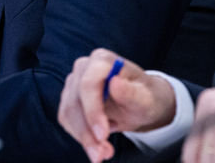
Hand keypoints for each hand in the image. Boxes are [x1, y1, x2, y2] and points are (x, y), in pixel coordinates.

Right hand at [57, 48, 176, 162]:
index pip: (88, 83)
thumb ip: (131, 92)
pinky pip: (67, 120)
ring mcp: (74, 83)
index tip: (102, 134)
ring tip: (102, 154)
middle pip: (75, 101)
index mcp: (102, 60)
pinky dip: (80, 137)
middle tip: (102, 154)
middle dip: (87, 132)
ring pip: (68, 113)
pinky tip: (96, 146)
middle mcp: (84, 68)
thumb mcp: (146, 99)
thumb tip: (115, 83)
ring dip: (83, 138)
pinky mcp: (69, 100)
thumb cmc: (145, 97)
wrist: (141, 104)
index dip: (92, 110)